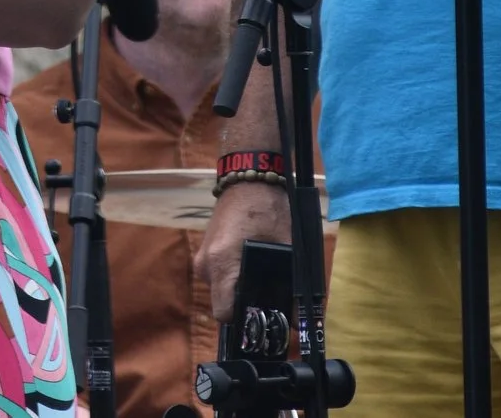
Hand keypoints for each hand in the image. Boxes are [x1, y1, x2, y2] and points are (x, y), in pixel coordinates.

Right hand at [196, 180, 291, 320]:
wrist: (248, 177)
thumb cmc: (268, 208)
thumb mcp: (286, 247)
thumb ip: (290, 285)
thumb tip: (298, 321)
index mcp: (222, 264)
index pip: (225, 314)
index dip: (246, 322)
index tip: (265, 321)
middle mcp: (206, 265)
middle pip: (224, 304)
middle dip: (246, 306)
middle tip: (271, 301)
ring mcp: (203, 258)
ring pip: (221, 291)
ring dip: (240, 291)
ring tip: (265, 280)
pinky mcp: (206, 252)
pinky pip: (219, 277)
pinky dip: (234, 278)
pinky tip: (252, 267)